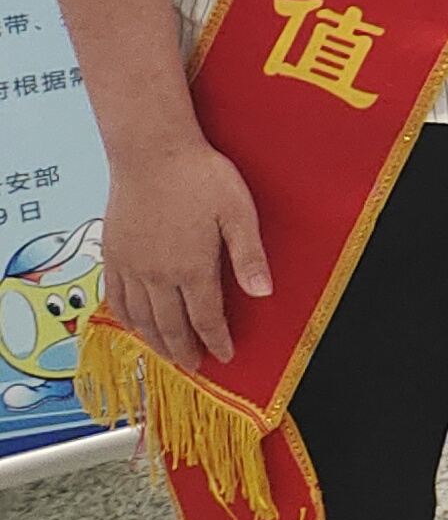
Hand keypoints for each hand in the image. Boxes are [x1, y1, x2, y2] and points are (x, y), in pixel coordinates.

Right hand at [101, 134, 270, 373]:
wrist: (152, 152)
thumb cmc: (201, 176)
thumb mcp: (239, 212)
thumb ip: (249, 255)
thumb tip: (263, 293)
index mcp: (192, 267)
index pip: (205, 318)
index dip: (216, 341)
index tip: (224, 356)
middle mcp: (158, 275)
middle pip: (170, 326)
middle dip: (184, 351)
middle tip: (194, 367)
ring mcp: (131, 265)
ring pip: (140, 317)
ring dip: (154, 340)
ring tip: (167, 354)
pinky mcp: (113, 253)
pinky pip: (116, 297)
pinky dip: (125, 317)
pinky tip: (133, 324)